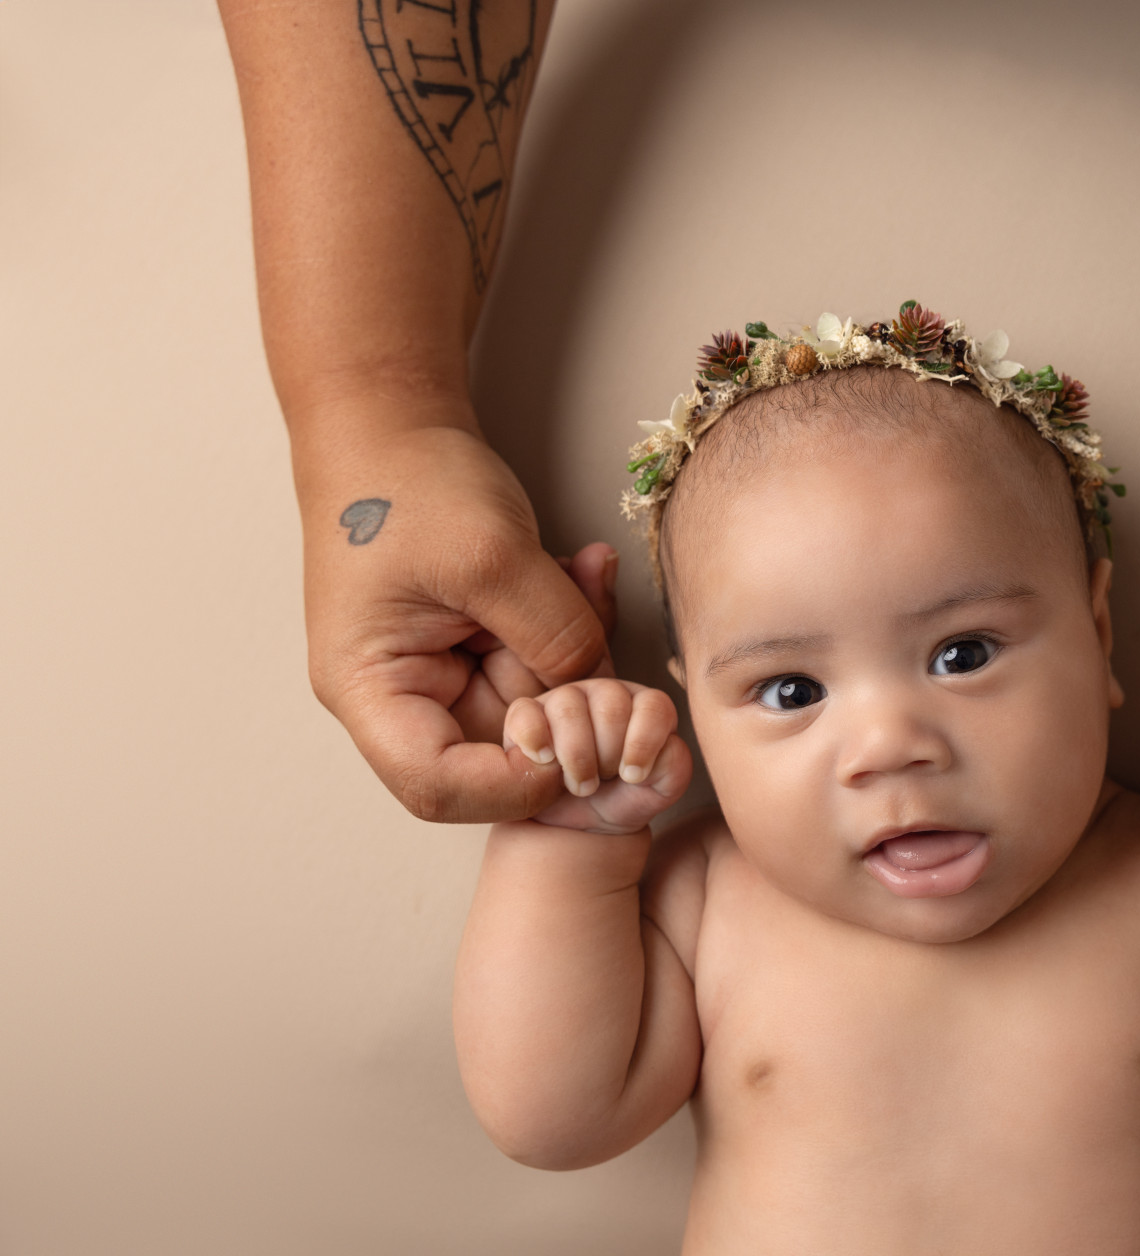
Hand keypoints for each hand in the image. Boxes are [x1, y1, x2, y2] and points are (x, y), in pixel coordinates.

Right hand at [299, 424, 615, 822]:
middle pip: (499, 753)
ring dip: (579, 652)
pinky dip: (575, 623)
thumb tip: (605, 692)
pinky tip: (587, 569)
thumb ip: (555, 635)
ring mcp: (446, 671)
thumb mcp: (491, 558)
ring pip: (536, 704)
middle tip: (607, 650)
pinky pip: (544, 659)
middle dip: (567, 709)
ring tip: (589, 577)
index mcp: (369, 690)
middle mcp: (403, 696)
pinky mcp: (482, 644)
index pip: (437, 787)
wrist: (392, 419)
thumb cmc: (410, 480)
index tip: (581, 747)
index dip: (517, 785)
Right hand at [503, 678, 691, 834]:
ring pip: (569, 708)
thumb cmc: (625, 797)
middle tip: (604, 781)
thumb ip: (674, 766)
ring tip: (579, 784)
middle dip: (608, 756)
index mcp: (644, 706)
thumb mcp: (662, 789)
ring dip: (576, 758)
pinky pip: (526, 713)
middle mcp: (607, 694)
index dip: (643, 743)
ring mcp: (565, 699)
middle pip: (611, 707)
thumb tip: (659, 749)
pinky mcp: (526, 715)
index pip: (654, 705)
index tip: (634, 776)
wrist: (583, 822)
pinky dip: (535, 740)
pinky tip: (545, 761)